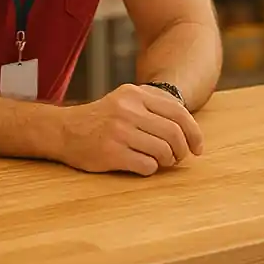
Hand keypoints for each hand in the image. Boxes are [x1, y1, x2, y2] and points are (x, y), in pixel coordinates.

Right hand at [54, 84, 203, 175]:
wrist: (64, 131)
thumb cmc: (102, 118)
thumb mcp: (126, 100)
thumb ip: (153, 106)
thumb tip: (188, 127)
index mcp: (136, 94)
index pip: (178, 112)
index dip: (194, 132)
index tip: (198, 147)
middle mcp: (128, 110)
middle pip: (173, 133)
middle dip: (181, 150)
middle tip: (179, 157)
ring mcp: (119, 131)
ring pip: (162, 151)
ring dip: (166, 161)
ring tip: (160, 161)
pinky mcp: (111, 153)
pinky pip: (146, 166)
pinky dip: (150, 169)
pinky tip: (143, 165)